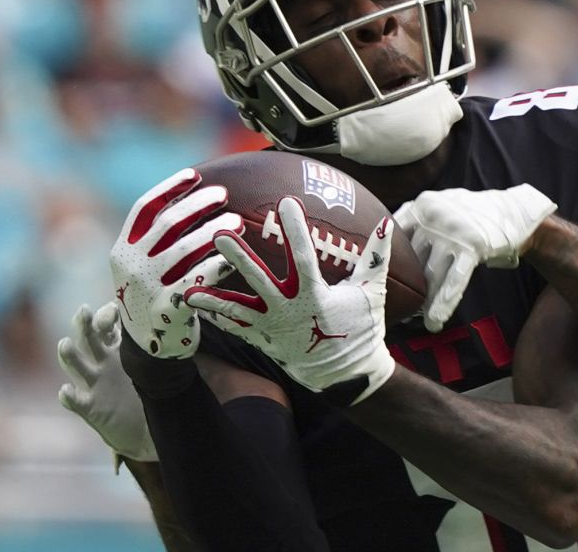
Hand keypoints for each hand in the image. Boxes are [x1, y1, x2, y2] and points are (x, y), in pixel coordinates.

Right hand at [57, 302, 155, 460]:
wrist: (143, 430)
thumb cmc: (147, 393)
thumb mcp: (152, 367)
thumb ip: (157, 348)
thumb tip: (178, 328)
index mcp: (117, 349)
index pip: (105, 325)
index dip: (107, 315)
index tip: (116, 310)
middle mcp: (101, 362)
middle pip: (87, 338)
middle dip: (84, 324)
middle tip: (83, 310)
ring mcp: (93, 383)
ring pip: (76, 364)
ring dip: (69, 355)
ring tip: (65, 344)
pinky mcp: (89, 407)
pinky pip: (75, 400)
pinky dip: (69, 396)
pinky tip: (67, 391)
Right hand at [110, 168, 242, 357]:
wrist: (150, 348)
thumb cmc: (156, 295)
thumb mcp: (143, 266)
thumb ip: (157, 239)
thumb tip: (192, 197)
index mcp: (123, 249)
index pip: (145, 208)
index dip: (170, 189)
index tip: (195, 175)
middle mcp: (130, 265)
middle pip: (168, 223)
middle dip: (199, 205)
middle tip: (223, 194)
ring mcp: (146, 287)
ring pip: (185, 249)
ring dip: (214, 232)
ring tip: (236, 223)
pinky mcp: (165, 307)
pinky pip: (196, 279)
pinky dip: (217, 265)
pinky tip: (234, 257)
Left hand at [188, 196, 395, 405]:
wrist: (347, 375)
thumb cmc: (362, 329)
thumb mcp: (371, 292)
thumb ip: (376, 257)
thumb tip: (387, 224)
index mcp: (315, 295)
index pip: (303, 257)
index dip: (295, 229)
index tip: (286, 203)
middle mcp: (289, 310)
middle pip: (259, 281)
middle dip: (239, 258)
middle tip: (219, 235)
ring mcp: (273, 327)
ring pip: (239, 308)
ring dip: (215, 295)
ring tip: (190, 286)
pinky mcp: (264, 341)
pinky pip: (236, 329)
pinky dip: (216, 318)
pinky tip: (194, 306)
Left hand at [394, 184, 556, 331]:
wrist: (515, 213)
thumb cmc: (472, 216)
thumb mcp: (441, 207)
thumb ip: (416, 221)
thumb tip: (385, 246)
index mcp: (421, 205)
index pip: (392, 235)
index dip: (382, 261)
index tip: (375, 282)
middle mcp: (433, 215)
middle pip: (410, 258)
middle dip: (403, 285)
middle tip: (393, 308)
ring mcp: (453, 231)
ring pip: (430, 274)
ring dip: (422, 302)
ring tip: (414, 321)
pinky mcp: (473, 246)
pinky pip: (454, 281)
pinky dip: (443, 303)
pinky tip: (435, 320)